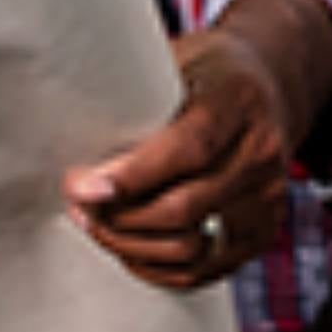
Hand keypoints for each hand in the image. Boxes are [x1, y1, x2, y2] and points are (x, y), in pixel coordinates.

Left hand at [67, 0, 331, 287]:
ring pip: (191, 249)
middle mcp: (262, 151)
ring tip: (98, 225)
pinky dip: (157, 268)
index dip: (133, 175)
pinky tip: (128, 247)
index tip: (83, 187)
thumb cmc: (207, 70)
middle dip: (119, 217)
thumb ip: (137, 90)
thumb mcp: (178, 59)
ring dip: (132, 246)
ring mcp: (268, 197)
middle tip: (78, 204)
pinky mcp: (264, 232)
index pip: (188, 147)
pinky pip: (203, 272)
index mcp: (238, 100)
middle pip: (184, 207)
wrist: (268, 84)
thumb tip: (62, 114)